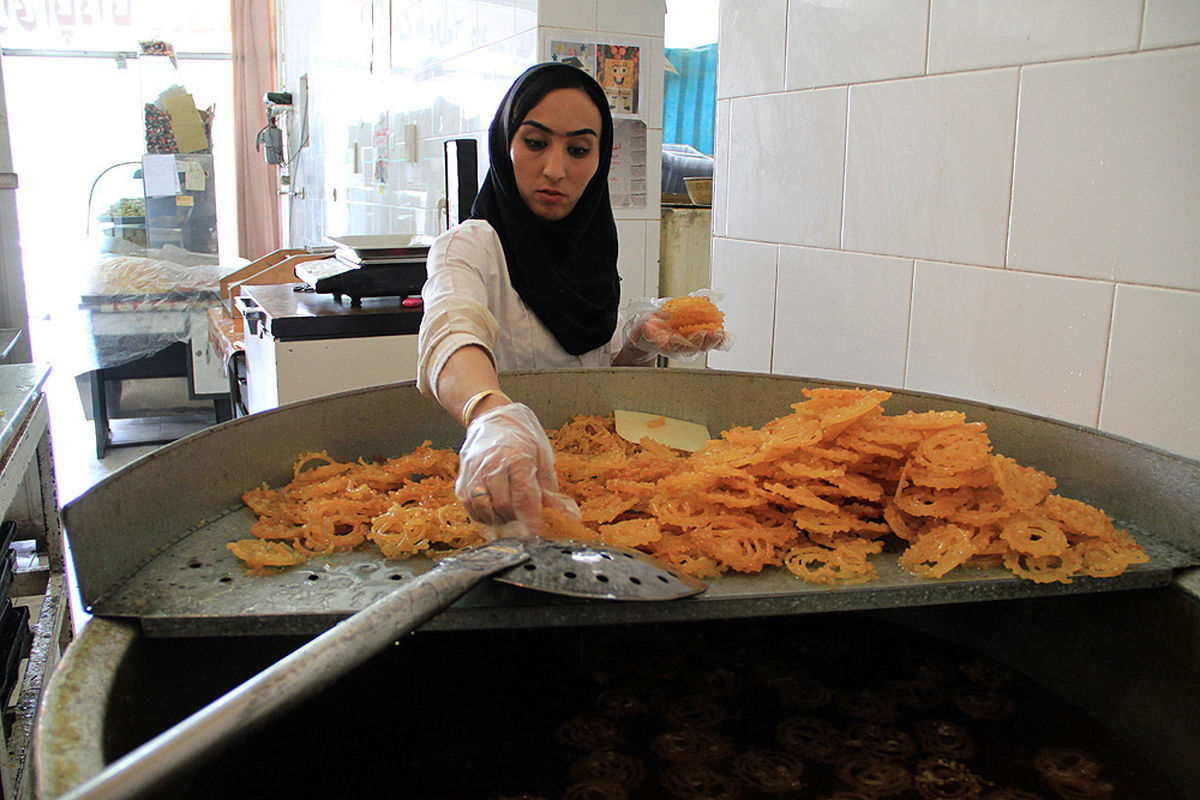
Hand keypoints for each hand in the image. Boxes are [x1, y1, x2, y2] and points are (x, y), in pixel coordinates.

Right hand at [455, 402, 578, 537]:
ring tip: (510, 513)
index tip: (535, 533)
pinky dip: (483, 515)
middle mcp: (491, 464)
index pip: (523, 494)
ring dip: (498, 518)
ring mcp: (473, 472)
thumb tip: (566, 514)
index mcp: (516, 456)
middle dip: (516, 517)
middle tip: (525, 517)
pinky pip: (470, 507)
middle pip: (502, 504)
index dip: (530, 517)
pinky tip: (494, 511)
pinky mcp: (461, 479)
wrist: (492, 417)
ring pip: (483, 508)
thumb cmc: (521, 437)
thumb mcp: (542, 457)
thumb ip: (549, 489)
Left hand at [625, 310, 728, 361]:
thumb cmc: (666, 322)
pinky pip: (665, 345)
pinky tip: (675, 338)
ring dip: (693, 342)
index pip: (710, 341)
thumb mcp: (682, 310)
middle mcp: (685, 345)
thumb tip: (710, 297)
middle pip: (700, 347)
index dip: (720, 340)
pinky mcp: (658, 345)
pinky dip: (671, 342)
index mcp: (694, 337)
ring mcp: (672, 347)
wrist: (644, 331)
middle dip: (709, 341)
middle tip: (715, 333)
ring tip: (699, 334)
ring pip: (685, 348)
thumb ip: (697, 305)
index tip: (726, 335)